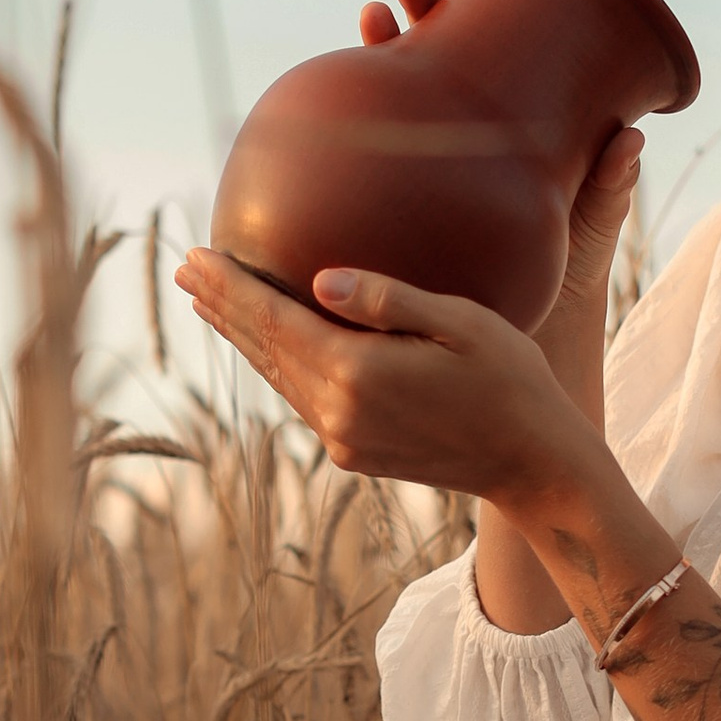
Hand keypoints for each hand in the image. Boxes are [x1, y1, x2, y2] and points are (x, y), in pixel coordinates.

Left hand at [174, 247, 598, 505]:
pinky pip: (301, 400)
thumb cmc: (512, 380)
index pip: (276, 319)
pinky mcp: (353, 454)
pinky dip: (276, 366)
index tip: (198, 255)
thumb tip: (319, 280)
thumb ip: (390, 301)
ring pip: (278, 378)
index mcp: (359, 373)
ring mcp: (343, 439)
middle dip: (223, 307)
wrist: (533, 464)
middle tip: (186, 269)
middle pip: (265, 349)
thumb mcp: (462, 324)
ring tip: (212, 302)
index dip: (233, 286)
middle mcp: (339, 412)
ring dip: (244, 338)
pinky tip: (268, 346)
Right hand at [350, 0, 640, 408]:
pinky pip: (368, 161)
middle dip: (425, 4)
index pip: (491, 50)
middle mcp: (468, 152)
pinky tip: (333, 89)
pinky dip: (352, 123)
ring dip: (390, 45)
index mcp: (514, 139)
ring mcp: (429, 180)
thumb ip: (603, 193)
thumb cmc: (559, 301)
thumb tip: (632, 136)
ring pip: (401, 97)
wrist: (518, 366)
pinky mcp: (398, 214)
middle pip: (441, 56)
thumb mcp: (585, 242)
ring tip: (381, 8)